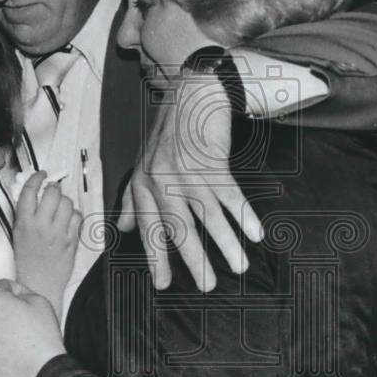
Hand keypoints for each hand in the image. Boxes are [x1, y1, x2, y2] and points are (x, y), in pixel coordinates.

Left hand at [0, 279, 64, 376]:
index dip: (15, 291)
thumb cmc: (44, 335)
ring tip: (17, 340)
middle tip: (22, 323)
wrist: (43, 369)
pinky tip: (12, 352)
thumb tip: (13, 292)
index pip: (2, 286)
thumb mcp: (41, 301)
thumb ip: (22, 291)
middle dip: (4, 312)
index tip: (23, 302)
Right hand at [13, 171, 81, 309]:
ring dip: (65, 201)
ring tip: (61, 208)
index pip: (29, 191)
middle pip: (52, 192)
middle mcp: (41, 225)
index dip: (36, 177)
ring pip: (67, 202)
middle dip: (54, 188)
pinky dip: (75, 215)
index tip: (42, 174)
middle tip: (53, 191)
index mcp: (23, 222)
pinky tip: (69, 220)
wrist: (38, 282)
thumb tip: (35, 189)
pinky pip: (78, 216)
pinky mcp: (71, 240)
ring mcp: (58, 233)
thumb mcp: (18, 233)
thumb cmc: (26, 257)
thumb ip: (25, 212)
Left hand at [117, 73, 262, 291]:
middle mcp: (162, 180)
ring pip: (207, 215)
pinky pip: (230, 194)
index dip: (157, 257)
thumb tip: (121, 228)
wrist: (191, 90)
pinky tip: (255, 234)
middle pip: (179, 228)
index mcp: (144, 183)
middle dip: (194, 260)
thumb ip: (131, 199)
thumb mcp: (143, 163)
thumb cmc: (170, 129)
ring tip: (238, 266)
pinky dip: (243, 215)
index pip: (150, 228)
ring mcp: (187, 170)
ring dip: (226, 243)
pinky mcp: (211, 159)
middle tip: (207, 285)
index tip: (163, 284)